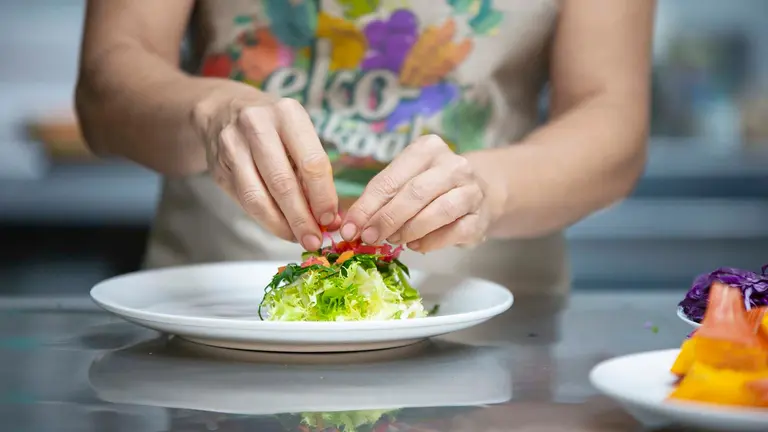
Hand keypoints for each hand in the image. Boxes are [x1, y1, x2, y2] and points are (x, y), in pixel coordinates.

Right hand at [192, 91, 339, 250]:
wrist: (222, 110)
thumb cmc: (273, 127)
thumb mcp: (298, 134)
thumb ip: (313, 172)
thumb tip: (332, 217)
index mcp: (288, 114)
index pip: (312, 163)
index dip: (323, 197)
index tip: (331, 219)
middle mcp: (257, 126)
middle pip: (283, 183)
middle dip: (302, 218)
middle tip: (315, 240)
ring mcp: (232, 146)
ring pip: (258, 197)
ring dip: (282, 225)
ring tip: (299, 238)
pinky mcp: (218, 167)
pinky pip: (244, 201)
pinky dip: (265, 220)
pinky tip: (281, 228)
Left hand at [340, 135, 505, 252]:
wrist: (478, 193)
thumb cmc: (431, 188)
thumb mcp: (403, 183)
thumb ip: (380, 200)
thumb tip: (352, 226)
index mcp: (427, 149)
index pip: (390, 179)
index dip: (367, 207)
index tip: (350, 229)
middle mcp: (453, 164)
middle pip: (414, 193)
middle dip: (386, 219)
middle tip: (369, 238)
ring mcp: (471, 190)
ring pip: (438, 212)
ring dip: (409, 230)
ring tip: (393, 240)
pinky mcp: (480, 216)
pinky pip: (454, 232)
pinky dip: (430, 242)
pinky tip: (416, 245)